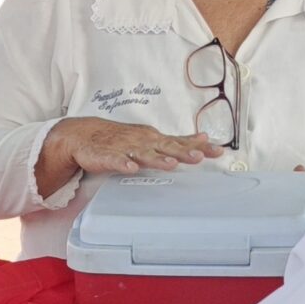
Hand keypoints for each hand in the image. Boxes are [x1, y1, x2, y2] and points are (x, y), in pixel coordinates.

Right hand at [47, 117, 221, 179]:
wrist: (86, 134)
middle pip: (166, 147)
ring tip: (170, 164)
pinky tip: (131, 168)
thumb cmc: (123, 138)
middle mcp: (144, 141)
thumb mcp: (154, 137)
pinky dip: (124, 164)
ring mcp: (126, 148)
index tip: (218, 152)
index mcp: (156, 139)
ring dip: (157, 158)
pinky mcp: (107, 156)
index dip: (200, 148)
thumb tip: (203, 137)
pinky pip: (117, 160)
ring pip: (144, 154)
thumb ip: (179, 140)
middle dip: (183, 153)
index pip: (182, 143)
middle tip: (198, 158)